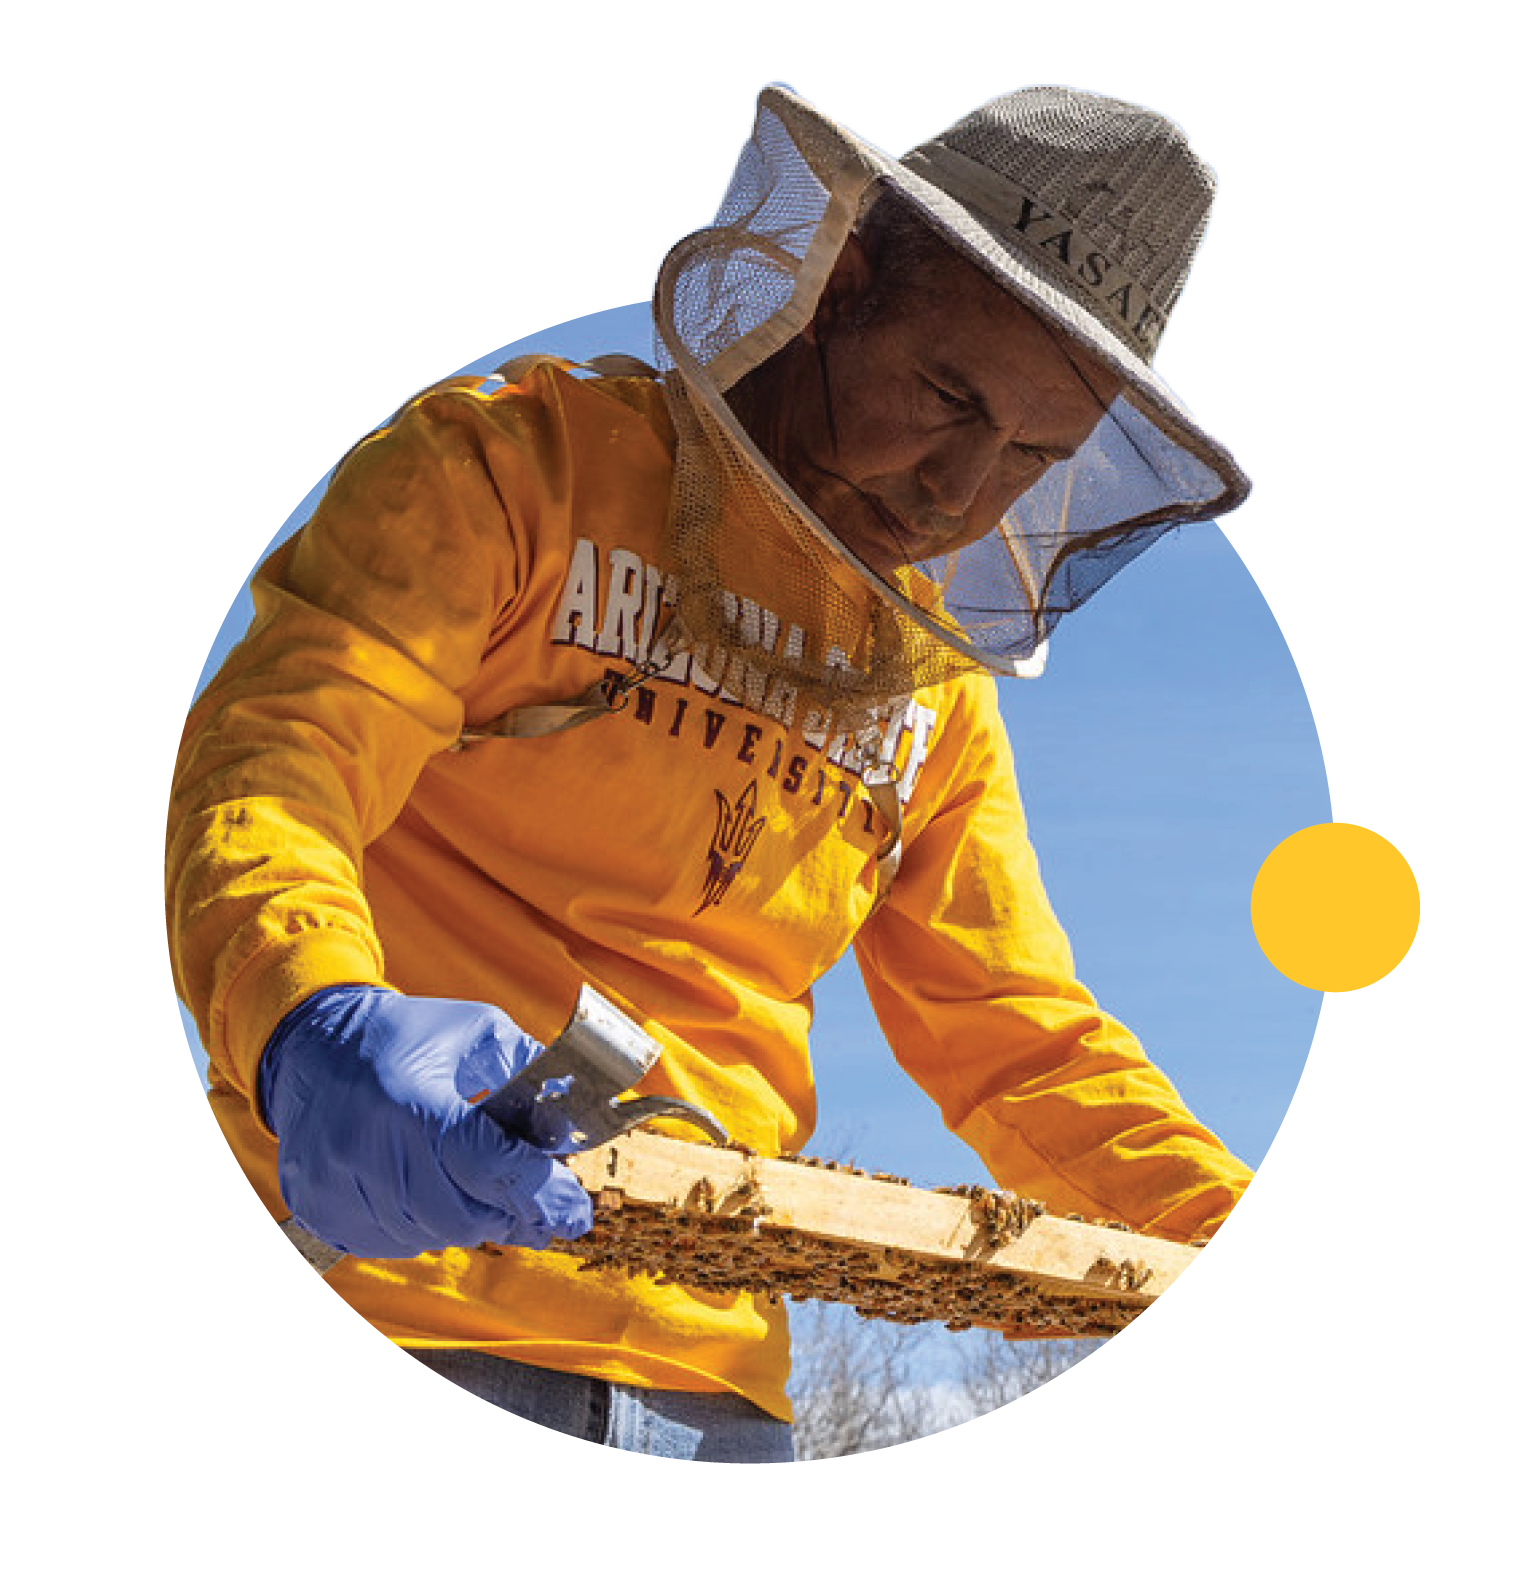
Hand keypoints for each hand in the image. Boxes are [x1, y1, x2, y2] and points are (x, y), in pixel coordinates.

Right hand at [258, 986, 592, 1258]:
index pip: (490, 1166)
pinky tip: (440, 1199)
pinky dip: (425, 1229)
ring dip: (472, 1222)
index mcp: (411, 1100)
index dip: (542, 1194)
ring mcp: (336, 1185)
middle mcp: (367, 1148)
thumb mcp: (476, 1030)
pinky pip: (389, 1241)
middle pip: (462, 1214)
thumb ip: (529, 1072)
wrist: (313, 1041)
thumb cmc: (403, 1033)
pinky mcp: (319, 1207)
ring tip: (494, 1199)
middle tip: (544, 1210)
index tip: (577, 1211)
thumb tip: (570, 1128)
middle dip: (513, 1214)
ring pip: (428, 1235)